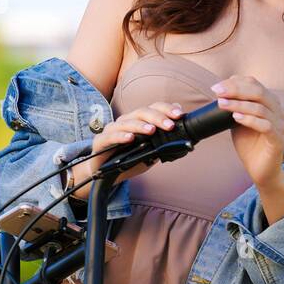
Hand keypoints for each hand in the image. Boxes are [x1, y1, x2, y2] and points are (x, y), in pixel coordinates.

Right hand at [69, 101, 185, 198]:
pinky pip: (110, 136)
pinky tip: (130, 138)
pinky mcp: (100, 142)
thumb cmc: (129, 160)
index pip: (154, 108)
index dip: (167, 109)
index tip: (180, 115)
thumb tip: (182, 133)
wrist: (107, 175)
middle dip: (158, 117)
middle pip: (142, 112)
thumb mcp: (151, 151)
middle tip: (170, 125)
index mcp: (139, 120)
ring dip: (140, 125)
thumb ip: (164, 141)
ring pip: (127, 122)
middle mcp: (126, 121)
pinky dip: (120, 136)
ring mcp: (112, 130)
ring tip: (152, 130)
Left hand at [210, 75, 283, 187]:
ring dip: (239, 104)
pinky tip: (236, 118)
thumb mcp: (239, 122)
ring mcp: (281, 126)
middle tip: (218, 92)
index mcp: (271, 104)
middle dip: (236, 90)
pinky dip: (250, 119)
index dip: (236, 83)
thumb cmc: (250, 146)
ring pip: (261, 108)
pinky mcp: (279, 140)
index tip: (217, 87)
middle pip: (260, 92)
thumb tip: (221, 91)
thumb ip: (235, 107)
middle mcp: (279, 112)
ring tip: (222, 105)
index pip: (255, 85)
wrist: (260, 171)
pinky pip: (266, 126)